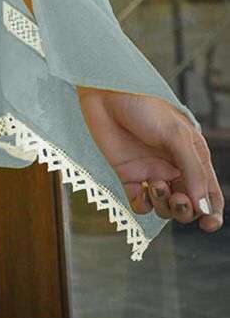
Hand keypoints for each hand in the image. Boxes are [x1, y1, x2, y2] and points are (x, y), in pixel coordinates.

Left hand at [77, 86, 223, 231]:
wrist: (105, 93)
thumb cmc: (144, 105)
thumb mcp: (175, 134)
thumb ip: (192, 170)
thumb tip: (203, 207)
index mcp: (191, 156)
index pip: (208, 192)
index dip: (211, 212)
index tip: (208, 224)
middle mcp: (172, 167)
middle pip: (187, 205)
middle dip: (185, 210)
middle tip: (177, 200)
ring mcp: (149, 172)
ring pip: (164, 207)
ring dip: (163, 205)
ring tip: (154, 185)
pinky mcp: (127, 175)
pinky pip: (139, 203)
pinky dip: (142, 205)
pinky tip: (140, 192)